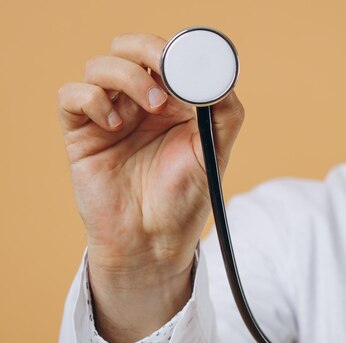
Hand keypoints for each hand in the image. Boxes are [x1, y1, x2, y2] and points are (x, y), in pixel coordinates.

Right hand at [57, 33, 243, 342]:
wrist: (154, 242)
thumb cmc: (186, 198)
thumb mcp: (216, 151)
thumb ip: (224, 111)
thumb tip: (217, 74)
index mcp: (174, 102)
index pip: (168, 55)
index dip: (176, 49)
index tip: (189, 64)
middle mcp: (140, 103)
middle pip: (130, 48)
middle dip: (148, 49)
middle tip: (167, 72)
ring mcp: (110, 115)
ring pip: (100, 65)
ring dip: (127, 75)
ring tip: (153, 107)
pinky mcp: (82, 133)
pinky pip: (72, 95)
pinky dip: (92, 99)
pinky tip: (115, 124)